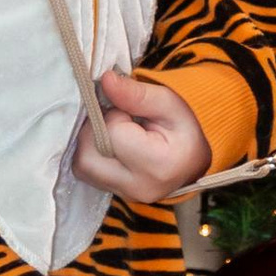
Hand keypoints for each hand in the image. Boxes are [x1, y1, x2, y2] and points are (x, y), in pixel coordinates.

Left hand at [72, 69, 210, 205]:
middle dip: (93, 131)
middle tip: (116, 120)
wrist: (194, 160)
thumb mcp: (169, 103)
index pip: (110, 135)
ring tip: (113, 131)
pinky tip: (110, 143)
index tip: (130, 113)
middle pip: (87, 157)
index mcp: (157, 165)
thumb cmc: (185, 129)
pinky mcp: (116, 194)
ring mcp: (126, 195)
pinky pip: (86, 173)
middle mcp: (138, 187)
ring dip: (89, 143)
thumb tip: (105, 80)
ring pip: (81, 166)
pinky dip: (91, 154)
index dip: (114, 115)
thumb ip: (136, 94)